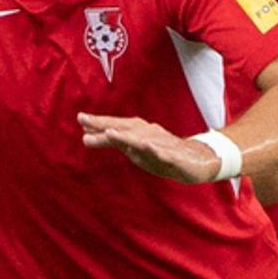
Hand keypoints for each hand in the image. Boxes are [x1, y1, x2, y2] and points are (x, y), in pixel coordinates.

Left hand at [78, 111, 223, 182]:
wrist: (197, 160)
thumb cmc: (160, 152)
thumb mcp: (133, 148)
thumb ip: (112, 142)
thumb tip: (84, 137)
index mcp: (138, 133)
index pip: (117, 126)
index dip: (99, 122)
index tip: (80, 118)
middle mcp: (149, 135)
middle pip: (126, 129)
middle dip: (107, 125)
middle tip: (86, 121)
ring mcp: (163, 145)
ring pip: (144, 140)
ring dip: (127, 136)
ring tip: (110, 133)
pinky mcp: (176, 157)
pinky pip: (166, 154)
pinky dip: (156, 150)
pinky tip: (147, 146)